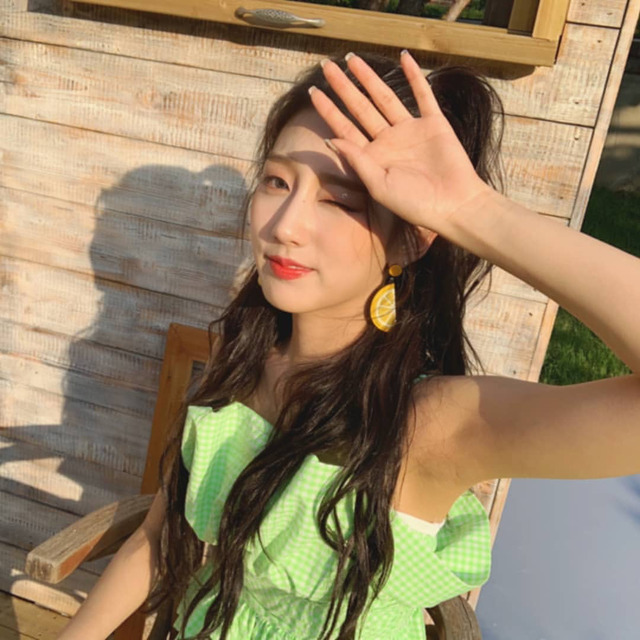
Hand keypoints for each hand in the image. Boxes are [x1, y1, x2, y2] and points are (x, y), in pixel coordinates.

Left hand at [309, 51, 495, 234]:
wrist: (452, 205)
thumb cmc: (414, 203)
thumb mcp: (378, 184)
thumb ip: (356, 160)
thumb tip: (329, 139)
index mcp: (373, 157)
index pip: (345, 129)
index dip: (329, 111)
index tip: (313, 92)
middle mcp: (389, 141)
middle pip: (361, 108)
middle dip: (343, 87)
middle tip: (327, 66)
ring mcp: (410, 131)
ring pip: (385, 97)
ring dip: (370, 78)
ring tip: (353, 59)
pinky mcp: (434, 124)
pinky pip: (422, 95)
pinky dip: (414, 77)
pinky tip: (404, 57)